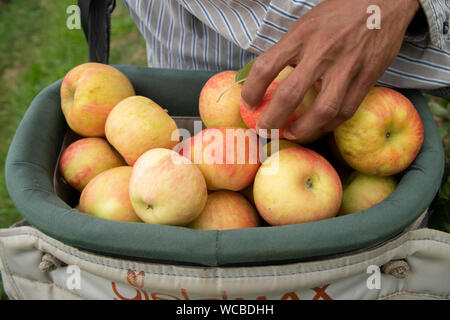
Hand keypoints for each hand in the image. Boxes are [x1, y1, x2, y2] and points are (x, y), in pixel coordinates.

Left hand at [241, 0, 419, 141]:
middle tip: (264, 130)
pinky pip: (347, 110)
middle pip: (290, 94)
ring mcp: (347, 65)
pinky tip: (319, 126)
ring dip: (303, 130)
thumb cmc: (339, 13)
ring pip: (323, 110)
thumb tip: (268, 79)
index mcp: (302, 35)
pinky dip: (330, 124)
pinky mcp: (368, 76)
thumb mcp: (306, 24)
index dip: (252, 90)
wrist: (383, 1)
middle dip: (272, 119)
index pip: (266, 66)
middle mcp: (323, 51)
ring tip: (291, 134)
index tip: (248, 103)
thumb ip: (290, 50)